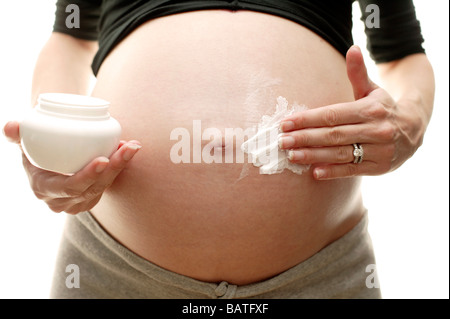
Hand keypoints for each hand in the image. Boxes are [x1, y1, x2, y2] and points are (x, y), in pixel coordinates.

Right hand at [3, 120, 140, 213]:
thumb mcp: (24, 142)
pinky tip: (129, 150)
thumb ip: (17, 134)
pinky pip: (110, 183)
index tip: (102, 159)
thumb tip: (13, 125)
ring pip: (105, 186)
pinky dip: (120, 167)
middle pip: (93, 187)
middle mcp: (63, 201)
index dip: (86, 176)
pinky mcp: (92, 197)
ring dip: (121, 165)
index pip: (69, 187)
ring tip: (132, 145)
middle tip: (126, 148)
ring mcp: (80, 202)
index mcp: (45, 189)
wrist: (47, 158)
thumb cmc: (36, 147)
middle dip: (113, 168)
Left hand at [278, 45, 423, 179]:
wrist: (415, 130)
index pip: (332, 115)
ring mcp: (379, 150)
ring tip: (292, 156)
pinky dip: (333, 171)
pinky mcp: (379, 167)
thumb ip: (358, 73)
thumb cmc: (383, 109)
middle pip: (333, 134)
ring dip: (314, 155)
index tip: (285, 123)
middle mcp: (376, 129)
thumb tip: (353, 48)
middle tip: (282, 141)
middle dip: (305, 138)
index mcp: (370, 109)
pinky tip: (314, 172)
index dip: (307, 119)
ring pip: (340, 153)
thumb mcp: (372, 90)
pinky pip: (353, 170)